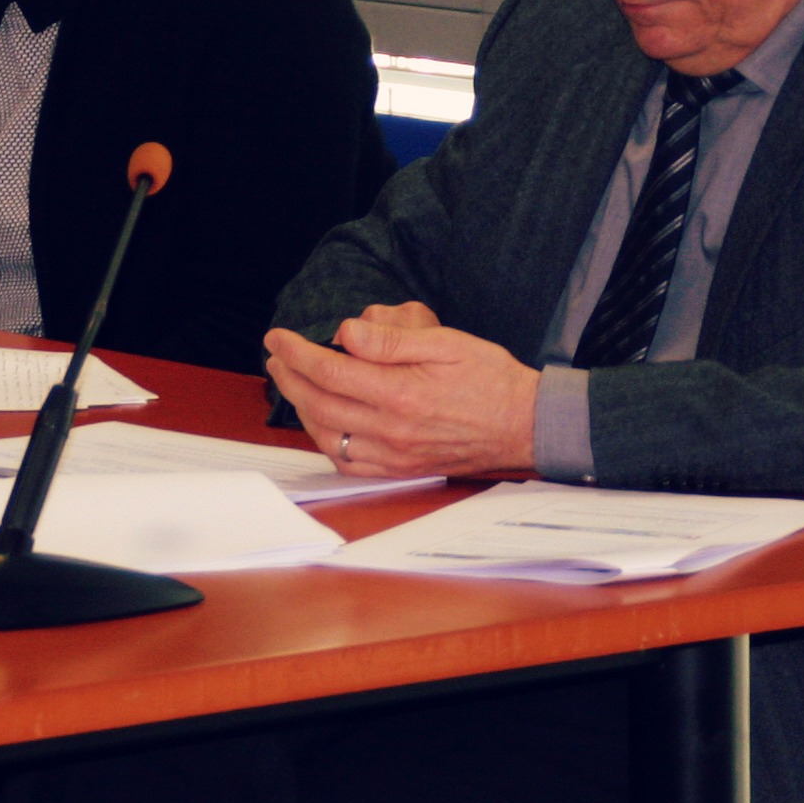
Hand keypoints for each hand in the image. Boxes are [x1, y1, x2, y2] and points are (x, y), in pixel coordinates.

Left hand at [263, 311, 537, 480]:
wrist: (527, 424)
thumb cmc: (491, 378)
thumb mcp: (445, 343)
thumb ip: (392, 340)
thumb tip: (345, 333)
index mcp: (401, 394)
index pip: (329, 372)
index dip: (295, 352)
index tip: (278, 337)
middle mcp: (392, 431)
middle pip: (319, 404)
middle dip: (289, 377)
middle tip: (276, 355)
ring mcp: (395, 455)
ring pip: (327, 435)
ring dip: (300, 408)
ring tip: (293, 382)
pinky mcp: (402, 469)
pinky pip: (349, 463)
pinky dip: (325, 441)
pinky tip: (321, 421)